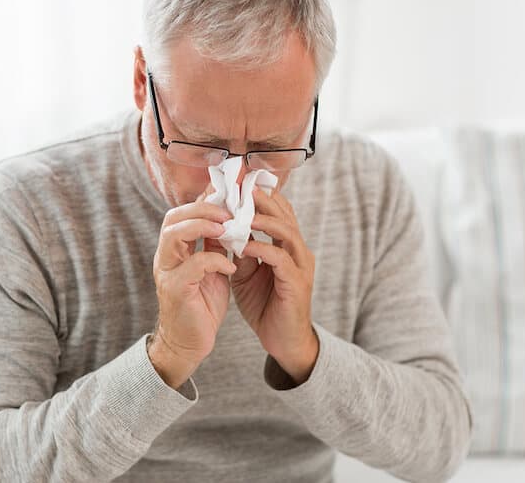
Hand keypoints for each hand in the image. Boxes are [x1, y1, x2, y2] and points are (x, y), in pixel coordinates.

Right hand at [150, 193, 236, 388]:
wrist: (190, 343)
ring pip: (175, 234)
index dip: (203, 200)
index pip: (180, 213)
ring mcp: (167, 272)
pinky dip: (216, 260)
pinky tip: (232, 268)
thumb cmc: (201, 305)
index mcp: (173, 250)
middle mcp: (165, 257)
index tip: (229, 195)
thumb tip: (231, 220)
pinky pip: (194, 264)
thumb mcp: (211, 269)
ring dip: (204, 226)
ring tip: (228, 229)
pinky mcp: (177, 289)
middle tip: (229, 212)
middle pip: (173, 218)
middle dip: (202, 208)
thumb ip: (215, 245)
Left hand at [230, 187, 317, 384]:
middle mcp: (298, 251)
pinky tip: (244, 246)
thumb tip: (224, 229)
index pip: (277, 211)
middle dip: (261, 199)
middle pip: (285, 214)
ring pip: (287, 231)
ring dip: (263, 220)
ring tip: (241, 211)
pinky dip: (262, 248)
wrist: (283, 341)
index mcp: (287, 245)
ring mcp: (301, 266)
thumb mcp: (246, 273)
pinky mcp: (297, 283)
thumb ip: (241, 250)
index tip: (236, 184)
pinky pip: (280, 258)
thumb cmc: (266, 305)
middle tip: (239, 186)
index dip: (259, 196)